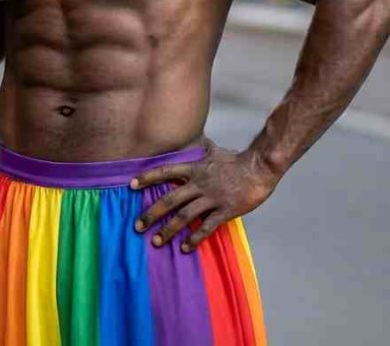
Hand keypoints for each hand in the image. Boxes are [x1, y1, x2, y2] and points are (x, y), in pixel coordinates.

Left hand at [131, 142, 277, 252]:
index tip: (131, 185)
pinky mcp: (225, 211)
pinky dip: (195, 238)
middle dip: (152, 214)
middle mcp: (199, 184)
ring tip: (156, 241)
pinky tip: (185, 247)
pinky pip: (206, 227)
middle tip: (138, 226)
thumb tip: (198, 143)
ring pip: (184, 216)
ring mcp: (211, 198)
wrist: (259, 168)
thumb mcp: (214, 152)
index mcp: (194, 168)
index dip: (147, 177)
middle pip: (170, 200)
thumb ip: (202, 151)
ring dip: (169, 230)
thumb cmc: (237, 160)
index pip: (165, 171)